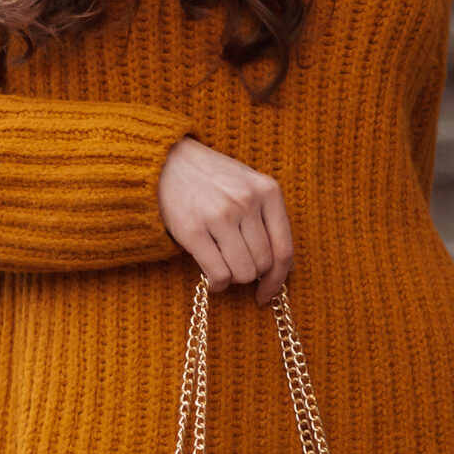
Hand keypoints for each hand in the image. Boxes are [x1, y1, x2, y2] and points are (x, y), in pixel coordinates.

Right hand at [157, 138, 294, 303]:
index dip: (278, 279)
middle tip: (237, 268)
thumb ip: (270, 219)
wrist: (168, 162)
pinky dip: (218, 284)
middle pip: (263, 264)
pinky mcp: (193, 230)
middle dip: (252, 275)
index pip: (284, 249)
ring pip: (243, 272)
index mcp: (267, 191)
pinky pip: (218, 274)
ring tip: (223, 267)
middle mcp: (247, 202)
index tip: (267, 291)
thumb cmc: (213, 178)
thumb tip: (286, 267)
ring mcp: (220, 215)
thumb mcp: (249, 186)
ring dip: (234, 278)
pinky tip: (213, 278)